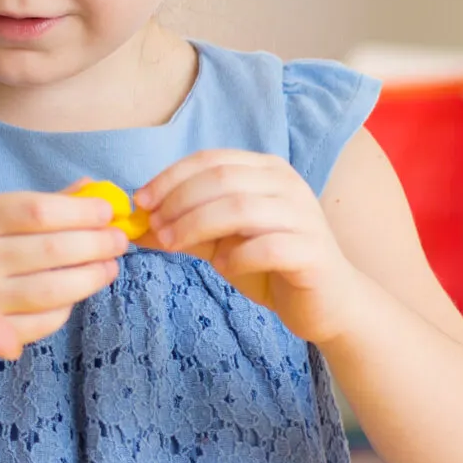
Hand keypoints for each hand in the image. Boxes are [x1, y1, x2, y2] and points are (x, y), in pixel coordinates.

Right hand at [0, 190, 129, 342]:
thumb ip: (37, 203)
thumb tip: (93, 190)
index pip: (40, 211)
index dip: (82, 211)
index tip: (107, 211)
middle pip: (53, 250)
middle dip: (97, 244)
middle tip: (119, 240)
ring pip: (54, 290)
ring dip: (92, 278)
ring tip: (109, 267)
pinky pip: (43, 323)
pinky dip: (67, 308)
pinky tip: (77, 295)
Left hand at [138, 151, 375, 344]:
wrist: (328, 303)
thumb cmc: (270, 266)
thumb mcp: (220, 242)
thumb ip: (183, 228)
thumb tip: (135, 224)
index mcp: (266, 170)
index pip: (211, 160)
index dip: (171, 178)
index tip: (141, 201)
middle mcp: (287, 185)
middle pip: (222, 180)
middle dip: (179, 202)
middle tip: (154, 228)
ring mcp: (304, 216)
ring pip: (240, 208)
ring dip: (197, 225)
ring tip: (173, 245)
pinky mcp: (313, 252)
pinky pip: (267, 246)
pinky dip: (238, 255)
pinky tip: (224, 268)